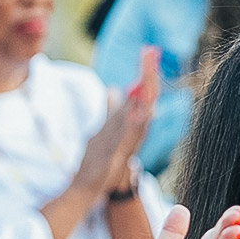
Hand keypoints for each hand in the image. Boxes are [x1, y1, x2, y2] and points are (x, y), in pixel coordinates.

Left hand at [74, 49, 162, 200]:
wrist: (89, 187)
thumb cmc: (98, 161)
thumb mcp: (103, 128)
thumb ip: (111, 110)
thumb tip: (113, 90)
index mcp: (125, 122)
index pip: (139, 93)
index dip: (144, 72)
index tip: (147, 51)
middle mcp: (130, 131)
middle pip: (142, 99)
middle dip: (146, 76)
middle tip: (150, 52)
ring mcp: (126, 142)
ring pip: (140, 115)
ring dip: (145, 96)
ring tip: (148, 75)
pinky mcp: (119, 155)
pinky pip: (131, 137)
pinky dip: (137, 124)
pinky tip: (143, 110)